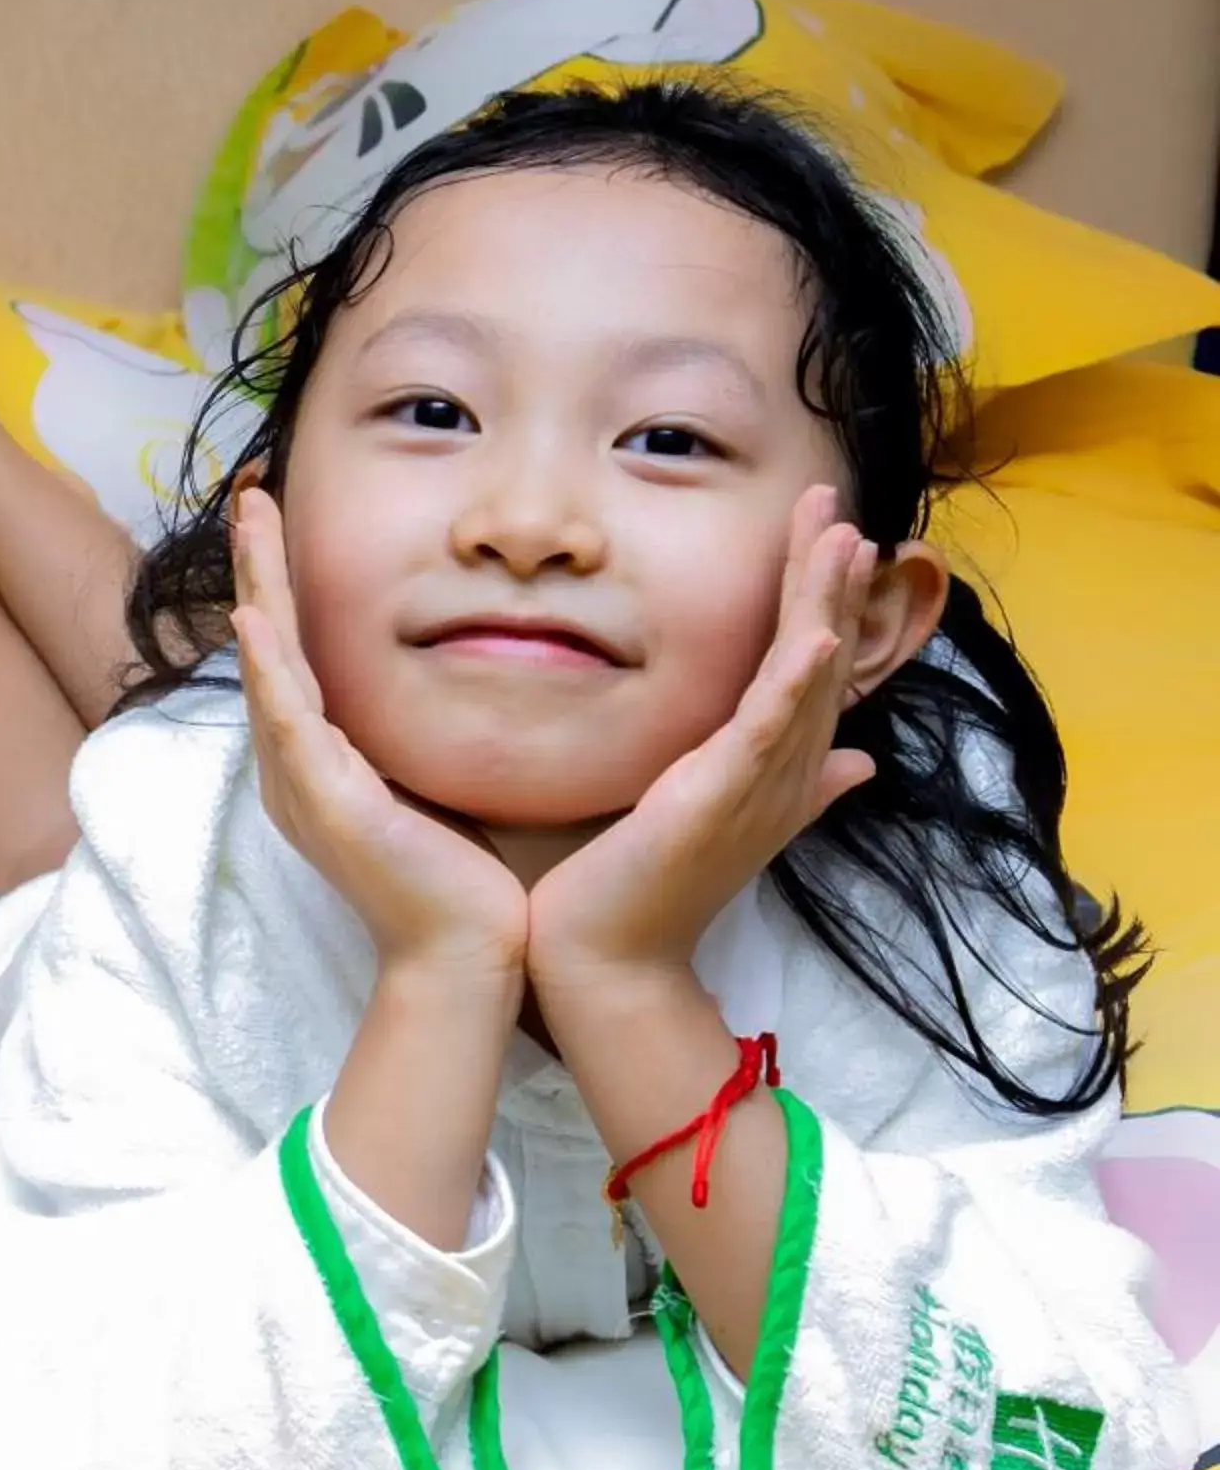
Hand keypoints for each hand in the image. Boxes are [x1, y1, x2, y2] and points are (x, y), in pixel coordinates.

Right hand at [230, 488, 527, 986]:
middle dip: (260, 563)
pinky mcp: (325, 803)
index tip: (287, 514)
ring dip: (257, 587)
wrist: (467, 956)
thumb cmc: (464, 880)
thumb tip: (455, 671)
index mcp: (321, 761)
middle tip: (251, 490)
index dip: (285, 581)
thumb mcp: (437, 780)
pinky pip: (288, 721)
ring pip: (270, 665)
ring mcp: (303, 784)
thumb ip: (422, 731)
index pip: (296, 652)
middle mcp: (298, 766)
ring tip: (251, 521)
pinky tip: (256, 619)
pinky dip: (269, 669)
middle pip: (269, 644)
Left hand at [529, 485, 875, 995]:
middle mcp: (782, 772)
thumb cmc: (650, 889)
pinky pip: (766, 734)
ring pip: (802, 681)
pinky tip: (814, 641)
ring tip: (844, 539)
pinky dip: (793, 686)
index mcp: (777, 768)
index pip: (811, 667)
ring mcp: (757, 786)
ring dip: (824, 608)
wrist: (612, 959)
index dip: (826, 601)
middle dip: (829, 582)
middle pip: (818, 658)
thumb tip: (858, 762)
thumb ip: (794, 787)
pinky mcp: (721, 800)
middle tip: (838, 509)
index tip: (834, 536)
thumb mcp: (721, 819)